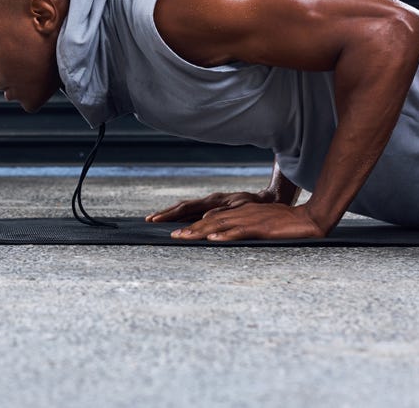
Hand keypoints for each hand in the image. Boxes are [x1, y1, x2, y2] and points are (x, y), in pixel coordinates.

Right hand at [145, 191, 268, 222]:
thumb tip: (205, 217)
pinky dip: (184, 216)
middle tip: (149, 220)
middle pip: (183, 207)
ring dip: (172, 214)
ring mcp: (212, 204)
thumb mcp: (242, 209)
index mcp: (213, 202)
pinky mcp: (216, 207)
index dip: (170, 214)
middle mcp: (210, 202)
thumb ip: (224, 213)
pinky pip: (196, 211)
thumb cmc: (257, 205)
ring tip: (157, 220)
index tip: (156, 219)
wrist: (269, 198)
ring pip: (188, 209)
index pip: (187, 208)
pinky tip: (179, 221)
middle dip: (165, 213)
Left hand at [170, 202, 324, 240]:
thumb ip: (243, 228)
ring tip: (184, 237)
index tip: (178, 231)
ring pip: (219, 225)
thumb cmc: (286, 223)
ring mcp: (250, 220)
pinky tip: (213, 238)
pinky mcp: (260, 228)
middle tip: (172, 235)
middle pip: (210, 221)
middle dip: (190, 228)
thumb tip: (224, 235)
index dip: (194, 224)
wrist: (308, 219)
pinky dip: (225, 235)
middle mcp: (241, 214)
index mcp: (240, 213)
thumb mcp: (260, 224)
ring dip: (200, 231)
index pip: (212, 218)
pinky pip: (239, 231)